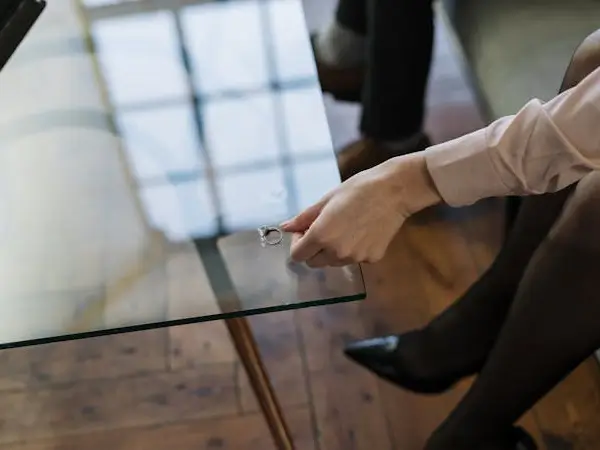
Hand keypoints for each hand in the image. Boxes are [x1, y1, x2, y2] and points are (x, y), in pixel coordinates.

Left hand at [280, 153, 440, 266]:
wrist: (394, 191)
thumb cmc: (358, 189)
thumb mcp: (326, 200)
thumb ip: (303, 217)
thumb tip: (285, 227)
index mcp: (322, 236)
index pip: (298, 256)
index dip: (298, 243)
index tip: (306, 230)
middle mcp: (337, 252)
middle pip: (314, 262)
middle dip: (313, 249)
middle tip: (323, 229)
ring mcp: (356, 258)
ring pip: (333, 262)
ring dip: (332, 250)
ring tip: (344, 228)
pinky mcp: (372, 259)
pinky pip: (354, 259)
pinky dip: (352, 250)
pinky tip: (362, 231)